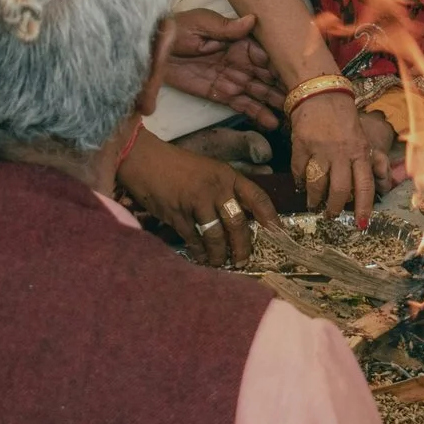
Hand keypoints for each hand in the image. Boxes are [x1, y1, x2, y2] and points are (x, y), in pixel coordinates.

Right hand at [119, 128, 279, 265]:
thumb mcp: (209, 170)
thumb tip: (242, 217)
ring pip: (216, 236)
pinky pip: (194, 240)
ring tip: (221, 263)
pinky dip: (199, 251)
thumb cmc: (178, 166)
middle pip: (238, 224)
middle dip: (243, 246)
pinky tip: (201, 257)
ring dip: (220, 254)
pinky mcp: (177, 215)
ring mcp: (196, 202)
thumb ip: (226, 190)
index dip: (270, 217)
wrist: (145, 160)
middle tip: (244, 260)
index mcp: (227, 176)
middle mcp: (216, 189)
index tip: (278, 233)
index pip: (257, 197)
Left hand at [162, 8, 284, 127]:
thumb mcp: (201, 23)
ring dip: (274, 103)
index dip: (278, 63)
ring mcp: (232, 79)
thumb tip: (252, 20)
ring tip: (291, 115)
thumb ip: (226, 27)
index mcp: (240, 41)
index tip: (293, 73)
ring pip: (259, 93)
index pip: (265, 53)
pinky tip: (272, 122)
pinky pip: (242, 105)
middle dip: (283, 86)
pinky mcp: (220, 94)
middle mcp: (241, 61)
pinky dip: (257, 114)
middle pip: (267, 76)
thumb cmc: (178, 29)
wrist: (153, 49)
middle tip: (301, 98)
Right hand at [292, 89, 391, 224]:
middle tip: (330, 215)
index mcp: (360, 152)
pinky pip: (298, 172)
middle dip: (334, 209)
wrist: (321, 93)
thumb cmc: (344, 118)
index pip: (365, 186)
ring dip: (314, 200)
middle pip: (339, 191)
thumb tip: (364, 190)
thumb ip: (362, 162)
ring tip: (313, 204)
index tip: (361, 224)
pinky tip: (300, 186)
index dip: (363, 208)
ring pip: (317, 185)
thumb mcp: (361, 138)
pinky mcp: (301, 146)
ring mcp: (320, 150)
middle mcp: (341, 153)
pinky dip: (299, 183)